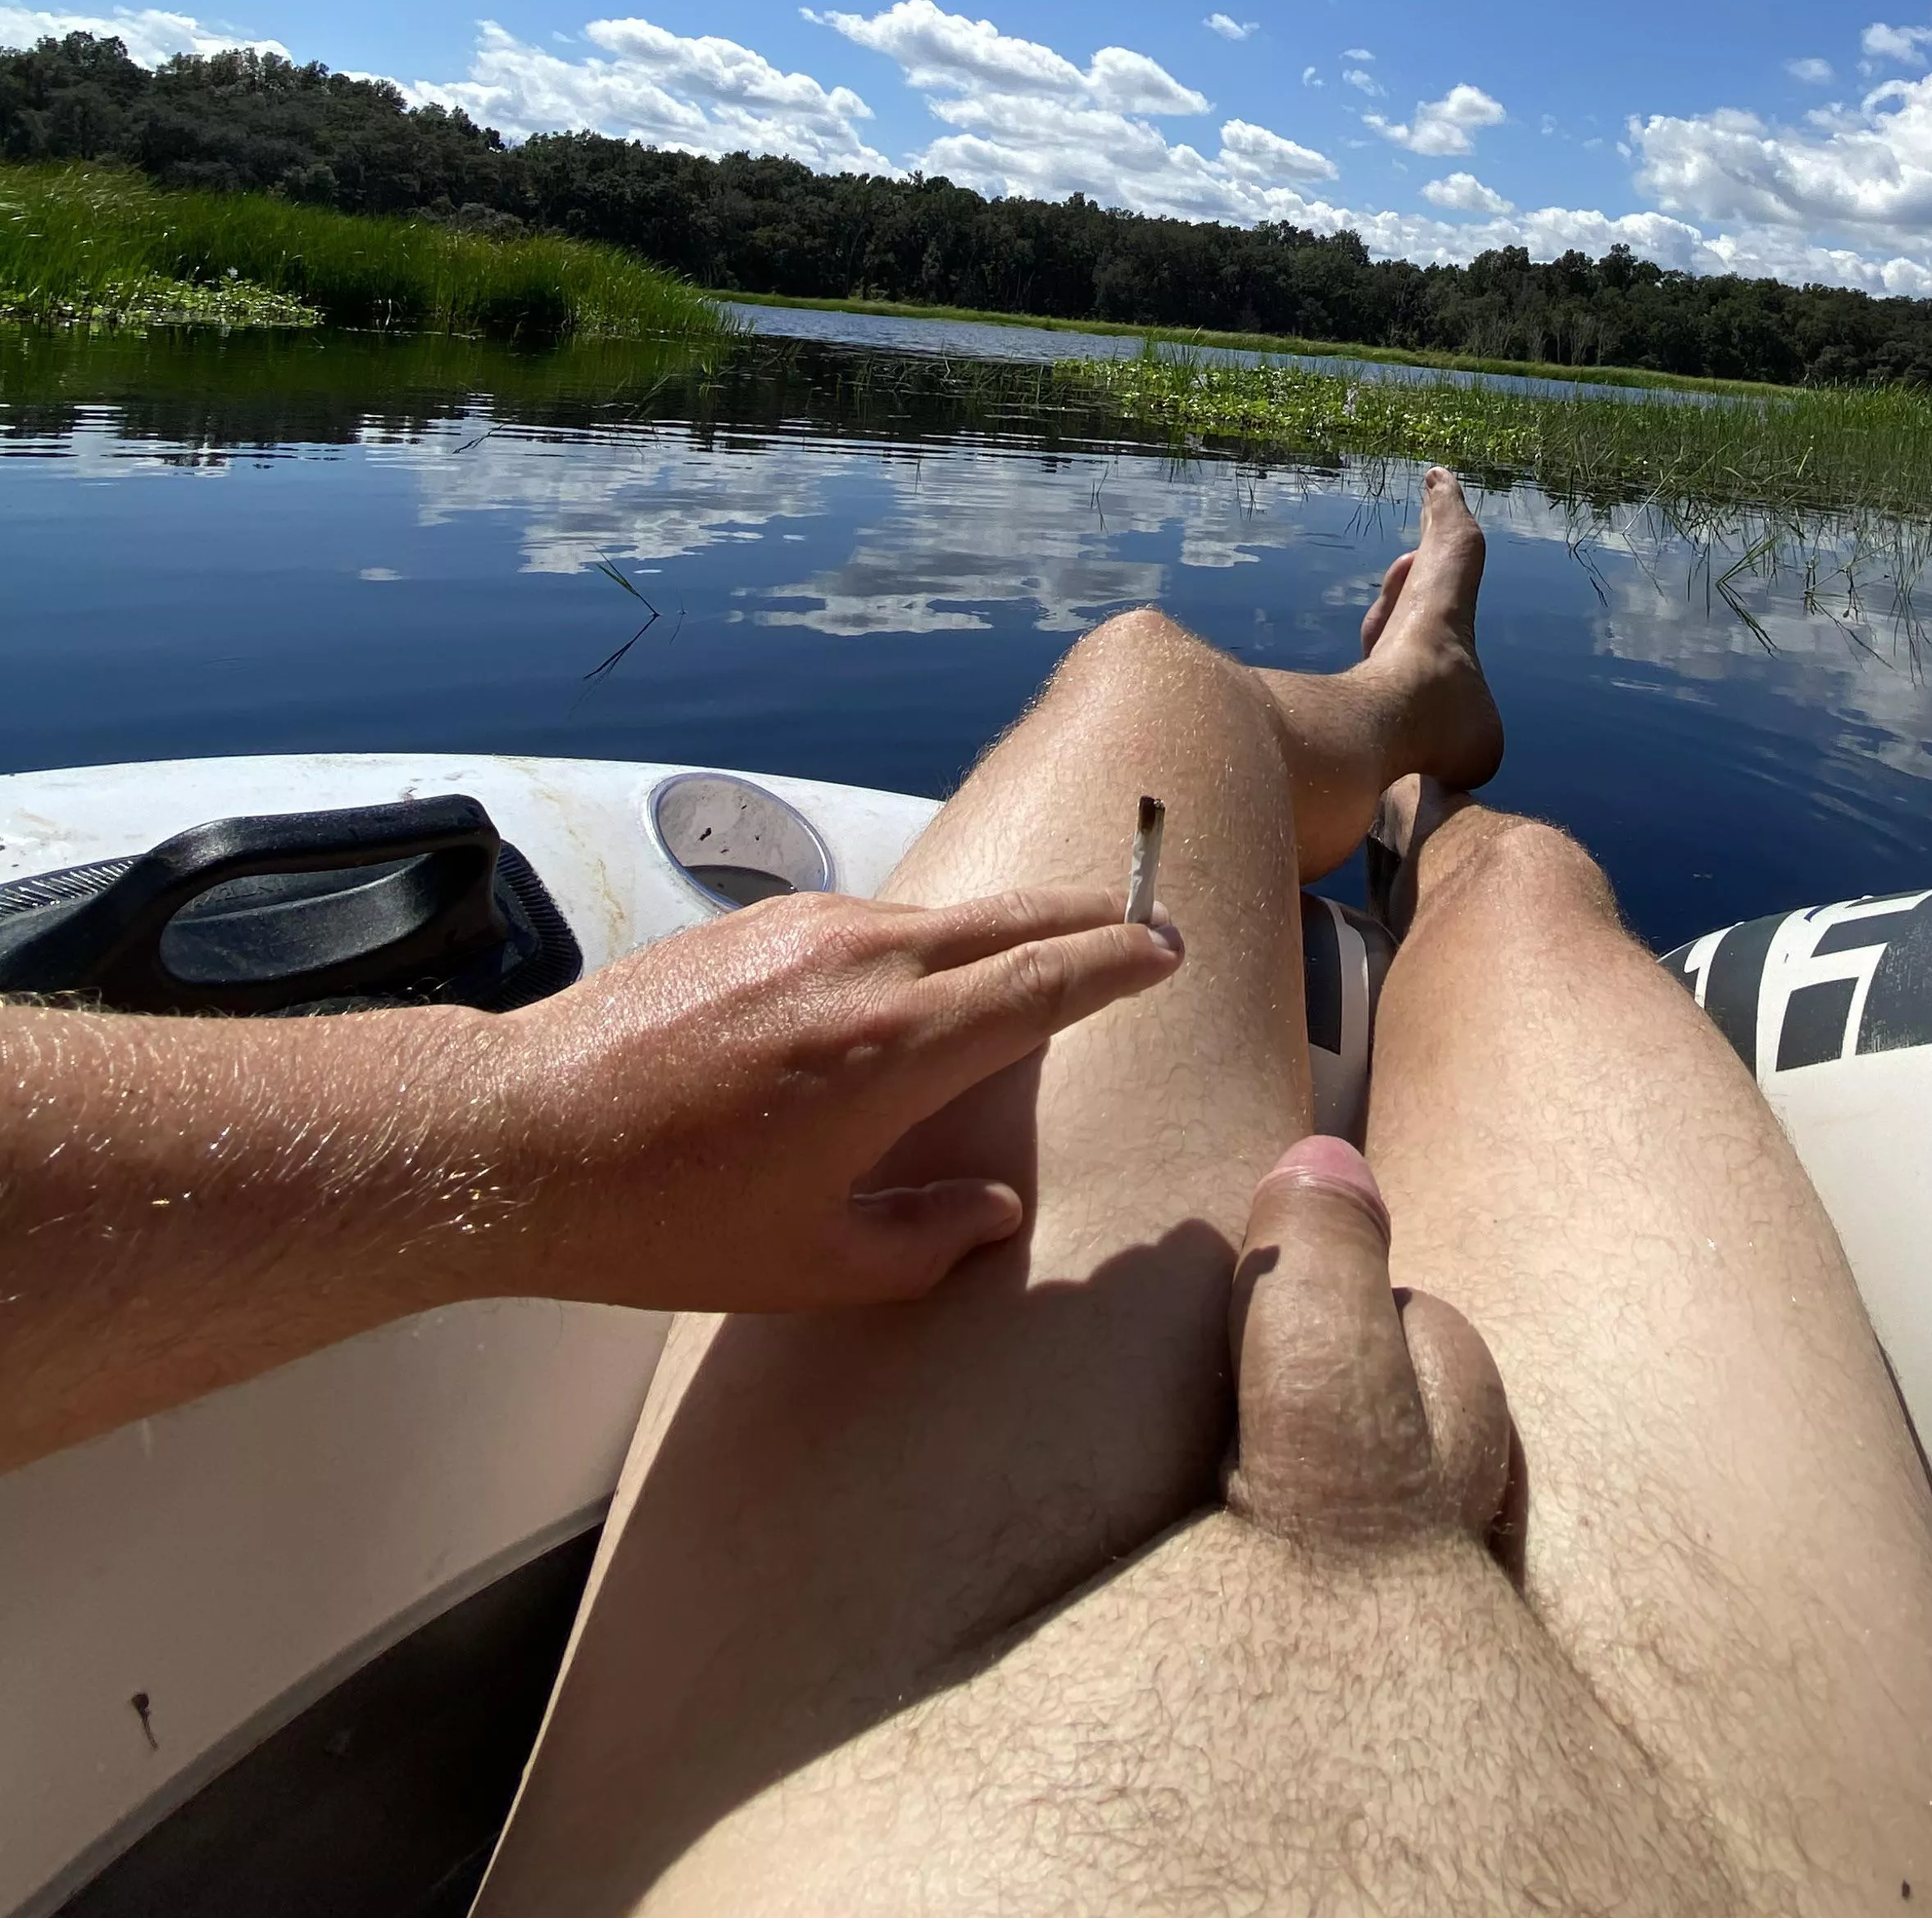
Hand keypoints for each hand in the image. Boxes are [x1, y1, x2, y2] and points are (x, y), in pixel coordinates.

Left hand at [461, 885, 1182, 1311]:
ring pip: (940, 916)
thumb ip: (927, 1236)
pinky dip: (923, 939)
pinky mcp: (753, 923)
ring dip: (1002, 931)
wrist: (512, 1137)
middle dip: (1089, 919)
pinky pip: (870, 921)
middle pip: (1013, 918)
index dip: (1122, 962)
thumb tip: (993, 1206)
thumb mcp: (813, 1265)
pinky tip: (919, 980)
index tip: (1169, 951)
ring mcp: (804, 930)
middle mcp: (863, 961)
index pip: (1050, 980)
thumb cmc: (661, 1219)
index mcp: (896, 1046)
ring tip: (1042, 957)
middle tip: (1143, 926)